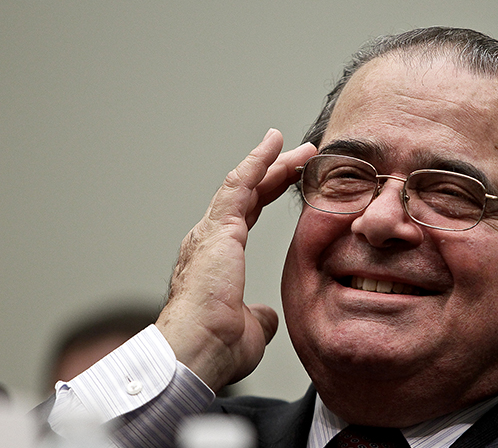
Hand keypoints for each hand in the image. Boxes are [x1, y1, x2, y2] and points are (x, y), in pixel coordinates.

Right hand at [156, 129, 316, 390]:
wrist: (195, 353)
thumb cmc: (215, 348)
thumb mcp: (250, 329)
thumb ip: (259, 315)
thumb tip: (267, 316)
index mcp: (217, 259)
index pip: (246, 213)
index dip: (269, 191)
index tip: (292, 176)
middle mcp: (209, 240)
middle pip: (247, 194)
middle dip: (276, 171)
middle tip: (302, 155)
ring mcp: (210, 233)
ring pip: (244, 184)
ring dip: (272, 162)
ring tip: (299, 147)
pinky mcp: (217, 230)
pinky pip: (239, 186)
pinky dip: (257, 162)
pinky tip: (274, 144)